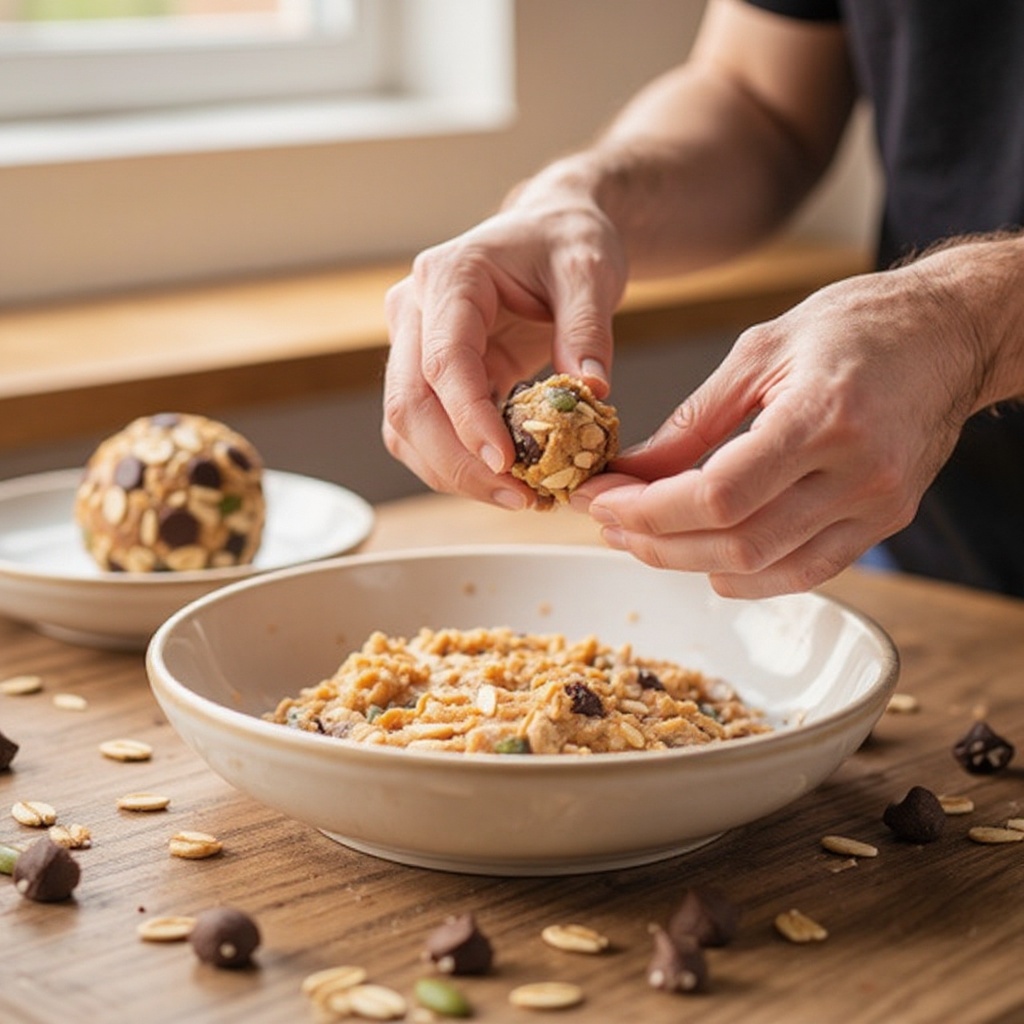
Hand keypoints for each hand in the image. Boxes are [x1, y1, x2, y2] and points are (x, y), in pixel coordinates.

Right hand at [383, 201, 626, 506]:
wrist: (549, 232)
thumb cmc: (566, 243)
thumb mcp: (590, 271)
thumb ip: (588, 329)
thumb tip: (591, 392)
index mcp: (449, 278)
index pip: (444, 362)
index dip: (469, 419)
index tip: (508, 464)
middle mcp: (415, 311)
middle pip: (409, 404)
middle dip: (459, 463)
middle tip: (519, 498)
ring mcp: (413, 346)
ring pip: (405, 429)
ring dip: (454, 474)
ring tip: (518, 497)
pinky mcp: (428, 376)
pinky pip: (425, 432)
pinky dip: (458, 465)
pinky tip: (505, 481)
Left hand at [573, 265, 980, 596]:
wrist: (949, 334)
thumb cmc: (855, 325)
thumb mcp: (759, 351)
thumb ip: (693, 421)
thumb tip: (632, 471)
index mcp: (823, 416)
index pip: (719, 495)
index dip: (649, 510)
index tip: (601, 499)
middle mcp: (858, 473)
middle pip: (737, 544)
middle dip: (656, 541)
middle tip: (608, 520)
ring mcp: (877, 506)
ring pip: (767, 570)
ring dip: (691, 563)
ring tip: (644, 537)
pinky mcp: (884, 522)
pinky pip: (806, 572)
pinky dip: (746, 575)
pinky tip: (703, 557)